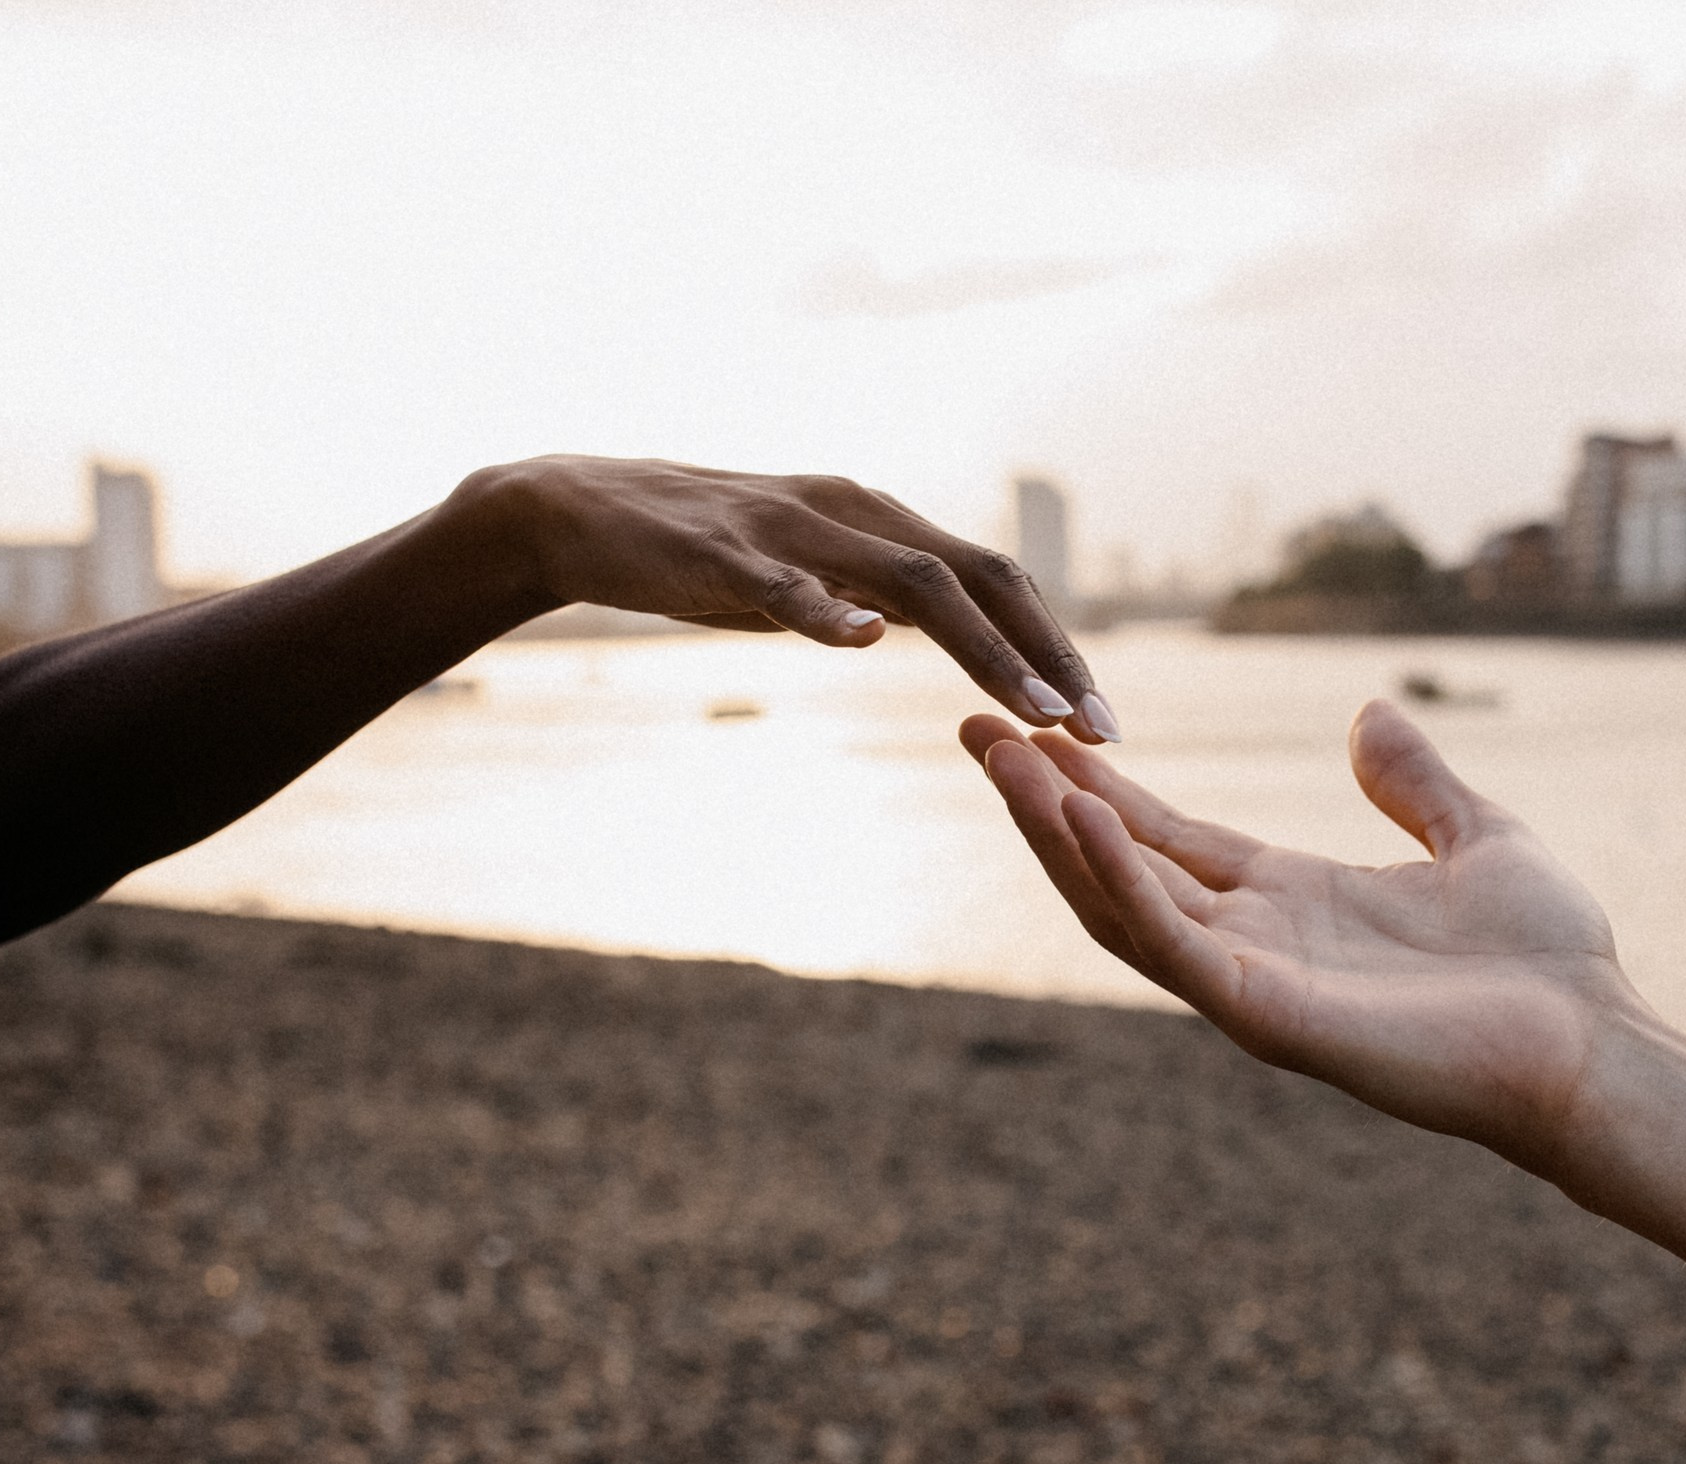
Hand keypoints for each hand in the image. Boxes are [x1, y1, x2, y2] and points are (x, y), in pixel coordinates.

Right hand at [460, 456, 1116, 739]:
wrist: (584, 513)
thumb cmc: (708, 556)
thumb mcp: (815, 576)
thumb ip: (883, 595)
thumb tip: (958, 631)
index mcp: (880, 522)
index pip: (995, 579)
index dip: (1055, 644)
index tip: (1101, 720)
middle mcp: (853, 512)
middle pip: (979, 577)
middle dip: (1048, 655)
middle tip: (1100, 730)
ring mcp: (792, 531)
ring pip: (911, 582)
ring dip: (984, 649)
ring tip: (1035, 709)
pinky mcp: (724, 554)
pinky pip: (787, 585)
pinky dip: (829, 612)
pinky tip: (865, 642)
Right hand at [961, 700, 1685, 1299]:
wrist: (1594, 1046)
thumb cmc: (1549, 962)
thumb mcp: (1477, 836)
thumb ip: (1412, 782)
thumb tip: (1370, 712)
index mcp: (1290, 899)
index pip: (1164, 834)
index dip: (1096, 783)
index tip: (1032, 725)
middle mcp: (1254, 942)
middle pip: (1117, 863)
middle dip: (1042, 800)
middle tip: (972, 727)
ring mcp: (1252, 983)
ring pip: (1121, 905)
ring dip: (1058, 834)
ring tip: (1003, 760)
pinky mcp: (1269, 1015)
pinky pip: (1174, 942)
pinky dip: (1121, 879)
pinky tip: (1082, 817)